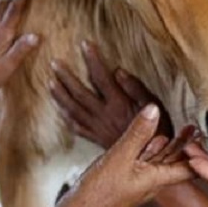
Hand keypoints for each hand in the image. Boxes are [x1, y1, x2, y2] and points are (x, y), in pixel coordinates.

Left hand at [51, 41, 172, 147]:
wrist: (148, 162)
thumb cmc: (158, 132)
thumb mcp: (155, 107)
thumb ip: (136, 88)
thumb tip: (118, 71)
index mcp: (119, 104)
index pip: (101, 77)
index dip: (92, 59)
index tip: (84, 44)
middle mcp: (104, 115)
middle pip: (79, 93)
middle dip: (66, 77)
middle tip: (54, 63)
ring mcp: (97, 128)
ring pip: (73, 109)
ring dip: (60, 95)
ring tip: (50, 81)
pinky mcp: (95, 138)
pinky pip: (76, 127)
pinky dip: (66, 116)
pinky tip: (60, 109)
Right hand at [63, 105, 195, 206]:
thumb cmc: (99, 191)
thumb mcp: (120, 156)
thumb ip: (138, 133)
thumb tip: (155, 109)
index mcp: (157, 179)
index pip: (190, 168)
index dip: (202, 154)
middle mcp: (152, 182)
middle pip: (176, 162)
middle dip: (186, 145)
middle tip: (196, 126)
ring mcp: (139, 182)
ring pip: (160, 162)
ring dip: (170, 145)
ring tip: (183, 128)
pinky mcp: (127, 180)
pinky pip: (144, 163)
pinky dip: (150, 149)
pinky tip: (151, 138)